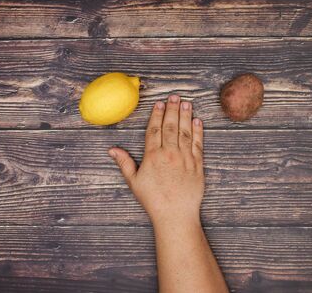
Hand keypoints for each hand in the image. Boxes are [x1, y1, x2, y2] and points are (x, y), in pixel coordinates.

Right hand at [108, 95, 203, 226]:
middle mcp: (170, 154)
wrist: (175, 215)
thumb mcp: (134, 182)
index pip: (154, 130)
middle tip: (174, 96)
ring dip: (185, 116)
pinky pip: (198, 144)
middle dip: (172, 109)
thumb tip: (112, 149)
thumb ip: (125, 163)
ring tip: (186, 103)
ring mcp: (185, 158)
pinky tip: (197, 121)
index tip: (159, 103)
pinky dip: (198, 131)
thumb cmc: (153, 200)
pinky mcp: (197, 165)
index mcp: (153, 156)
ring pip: (185, 132)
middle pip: (170, 126)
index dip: (156, 115)